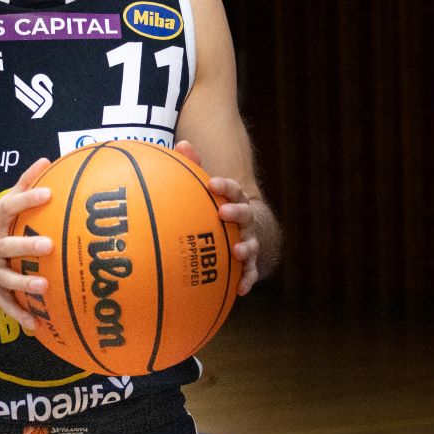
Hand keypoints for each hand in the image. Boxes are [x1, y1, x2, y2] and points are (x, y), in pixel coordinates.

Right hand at [0, 157, 54, 331]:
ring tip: (44, 287)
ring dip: (24, 284)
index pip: (8, 208)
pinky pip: (6, 306)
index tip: (48, 193)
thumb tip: (46, 160)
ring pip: (6, 279)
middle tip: (48, 245)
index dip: (27, 199)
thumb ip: (21, 187)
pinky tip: (36, 325)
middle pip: (7, 246)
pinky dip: (20, 316)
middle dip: (26, 246)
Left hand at [175, 140, 262, 295]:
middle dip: (236, 212)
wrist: (243, 235)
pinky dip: (248, 281)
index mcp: (234, 203)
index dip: (225, 186)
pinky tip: (240, 290)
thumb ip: (194, 168)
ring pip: (252, 245)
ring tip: (237, 252)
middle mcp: (245, 222)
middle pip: (246, 215)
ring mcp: (250, 243)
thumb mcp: (207, 191)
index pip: (233, 191)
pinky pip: (250, 274)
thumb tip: (181, 143)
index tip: (213, 183)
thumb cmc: (217, 210)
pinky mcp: (249, 266)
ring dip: (246, 248)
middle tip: (223, 212)